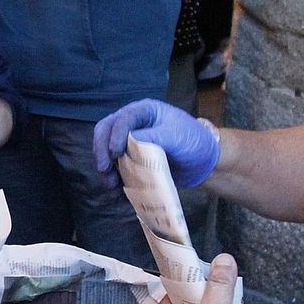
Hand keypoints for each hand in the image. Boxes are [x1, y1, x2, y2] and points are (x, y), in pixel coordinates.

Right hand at [92, 98, 218, 188]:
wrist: (202, 163)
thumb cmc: (193, 142)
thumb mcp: (176, 136)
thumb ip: (154, 136)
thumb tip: (130, 141)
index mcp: (143, 111)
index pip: (123, 118)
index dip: (115, 134)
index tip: (115, 152)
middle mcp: (132, 125)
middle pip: (105, 132)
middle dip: (102, 151)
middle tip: (105, 169)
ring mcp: (129, 143)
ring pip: (106, 152)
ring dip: (106, 169)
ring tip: (112, 186)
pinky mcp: (131, 161)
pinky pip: (116, 168)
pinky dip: (115, 179)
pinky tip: (119, 192)